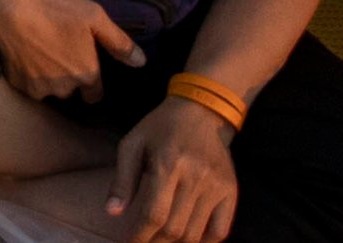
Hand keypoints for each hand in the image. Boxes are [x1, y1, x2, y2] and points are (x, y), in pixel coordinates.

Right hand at [0, 0, 140, 101]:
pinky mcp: (19, 85)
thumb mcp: (94, 16)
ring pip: (50, 90)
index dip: (92, 82)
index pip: (95, 95)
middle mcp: (66, 89)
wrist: (8, 7)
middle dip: (69, 78)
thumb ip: (119, 42)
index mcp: (87, 75)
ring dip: (49, 78)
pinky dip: (29, 75)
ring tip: (42, 52)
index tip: (84, 65)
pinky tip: (26, 54)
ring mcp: (40, 90)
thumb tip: (141, 62)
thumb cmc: (55, 9)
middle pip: (71, 91)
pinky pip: (29, 85)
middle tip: (60, 52)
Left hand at [109, 96, 241, 242]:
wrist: (201, 111)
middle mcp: (195, 177)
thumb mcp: (133, 143)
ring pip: (195, 234)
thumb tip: (112, 212)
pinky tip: (187, 240)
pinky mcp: (231, 191)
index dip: (139, 236)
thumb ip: (123, 179)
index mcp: (167, 164)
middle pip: (174, 229)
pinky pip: (220, 231)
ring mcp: (216, 186)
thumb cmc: (160, 128)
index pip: (154, 214)